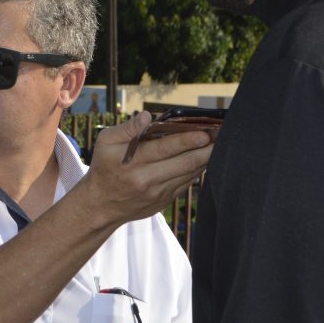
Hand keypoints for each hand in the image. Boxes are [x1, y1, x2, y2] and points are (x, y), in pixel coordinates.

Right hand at [77, 111, 212, 227]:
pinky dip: (197, 171)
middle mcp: (147, 180)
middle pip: (184, 163)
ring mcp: (158, 193)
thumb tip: (148, 116)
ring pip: (189, 175)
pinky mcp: (165, 201)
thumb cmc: (104, 168)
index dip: (187, 140)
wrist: (101, 205)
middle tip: (222, 136)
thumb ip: (127, 128)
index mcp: (133, 163)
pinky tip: (204, 159)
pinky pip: (186, 184)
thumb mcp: (105, 143)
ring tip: (219, 144)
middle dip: (206, 149)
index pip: (165, 149)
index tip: (205, 132)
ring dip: (206, 159)